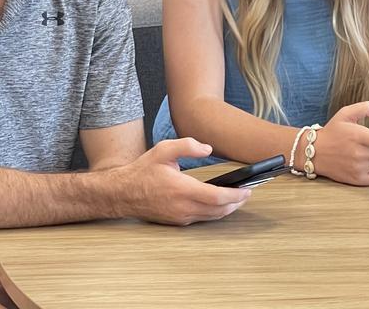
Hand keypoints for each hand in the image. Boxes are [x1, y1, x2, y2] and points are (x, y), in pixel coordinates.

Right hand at [106, 137, 250, 224]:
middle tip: (246, 194)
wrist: (122, 193)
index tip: (247, 190)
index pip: (216, 197)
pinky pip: (201, 219)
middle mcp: (183, 207)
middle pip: (218, 211)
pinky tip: (218, 204)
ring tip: (237, 199)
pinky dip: (213, 213)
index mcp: (182, 189)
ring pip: (211, 217)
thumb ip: (187, 146)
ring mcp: (180, 217)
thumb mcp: (163, 150)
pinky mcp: (176, 221)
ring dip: (226, 209)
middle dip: (235, 203)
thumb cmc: (142, 171)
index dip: (235, 195)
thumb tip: (207, 149)